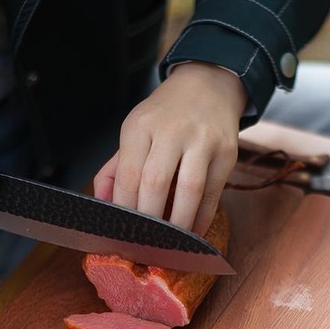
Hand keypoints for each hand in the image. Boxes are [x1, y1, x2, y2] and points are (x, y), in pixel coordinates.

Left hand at [94, 62, 247, 232]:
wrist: (208, 84)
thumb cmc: (165, 116)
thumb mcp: (135, 131)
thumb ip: (115, 169)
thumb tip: (103, 204)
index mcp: (140, 126)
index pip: (128, 176)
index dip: (125, 210)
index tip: (122, 233)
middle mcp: (171, 130)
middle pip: (156, 184)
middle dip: (149, 221)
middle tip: (144, 244)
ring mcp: (202, 140)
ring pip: (188, 190)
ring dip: (178, 224)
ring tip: (169, 244)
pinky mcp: (227, 153)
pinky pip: (212, 194)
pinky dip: (201, 219)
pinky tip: (192, 232)